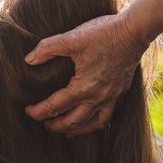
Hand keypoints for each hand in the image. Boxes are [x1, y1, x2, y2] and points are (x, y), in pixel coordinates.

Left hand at [24, 13, 148, 134]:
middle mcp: (98, 97)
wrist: (134, 31)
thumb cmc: (103, 33)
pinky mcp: (121, 92)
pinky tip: (90, 120)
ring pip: (92, 124)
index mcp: (83, 87)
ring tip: (66, 131)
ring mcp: (112, 97)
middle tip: (44, 124)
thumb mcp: (72, 38)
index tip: (28, 111)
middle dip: (56, 125)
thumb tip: (28, 60)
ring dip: (77, 129)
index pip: (55, 106)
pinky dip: (96, 122)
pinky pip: (107, 116)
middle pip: (72, 121)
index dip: (38, 111)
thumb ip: (48, 48)